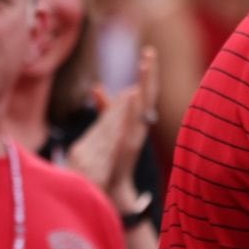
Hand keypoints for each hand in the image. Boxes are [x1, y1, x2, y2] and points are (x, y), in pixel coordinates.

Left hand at [67, 47, 158, 204]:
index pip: (142, 96)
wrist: (106, 197)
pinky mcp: (123, 154)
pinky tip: (133, 95)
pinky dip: (132, 113)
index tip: (148, 52)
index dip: (147, 75)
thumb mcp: (104, 134)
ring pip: (139, 110)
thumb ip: (105, 111)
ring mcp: (131, 143)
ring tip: (145, 64)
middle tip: (149, 52)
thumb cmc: (107, 167)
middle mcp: (136, 132)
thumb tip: (98, 87)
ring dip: (144, 87)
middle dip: (148, 76)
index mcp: (133, 126)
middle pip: (145, 99)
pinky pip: (129, 129)